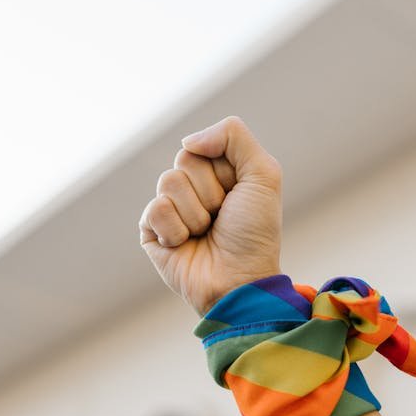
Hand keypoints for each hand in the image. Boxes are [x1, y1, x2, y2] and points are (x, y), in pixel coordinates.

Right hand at [138, 116, 283, 316]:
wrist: (238, 280)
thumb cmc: (254, 234)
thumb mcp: (263, 175)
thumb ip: (233, 135)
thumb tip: (187, 141)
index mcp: (218, 172)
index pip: (204, 146)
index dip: (224, 170)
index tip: (238, 195)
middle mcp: (193, 187)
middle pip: (184, 160)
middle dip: (209, 191)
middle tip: (221, 217)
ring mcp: (170, 208)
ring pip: (168, 182)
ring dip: (195, 213)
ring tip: (205, 233)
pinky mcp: (151, 230)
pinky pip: (155, 209)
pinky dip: (176, 229)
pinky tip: (186, 244)